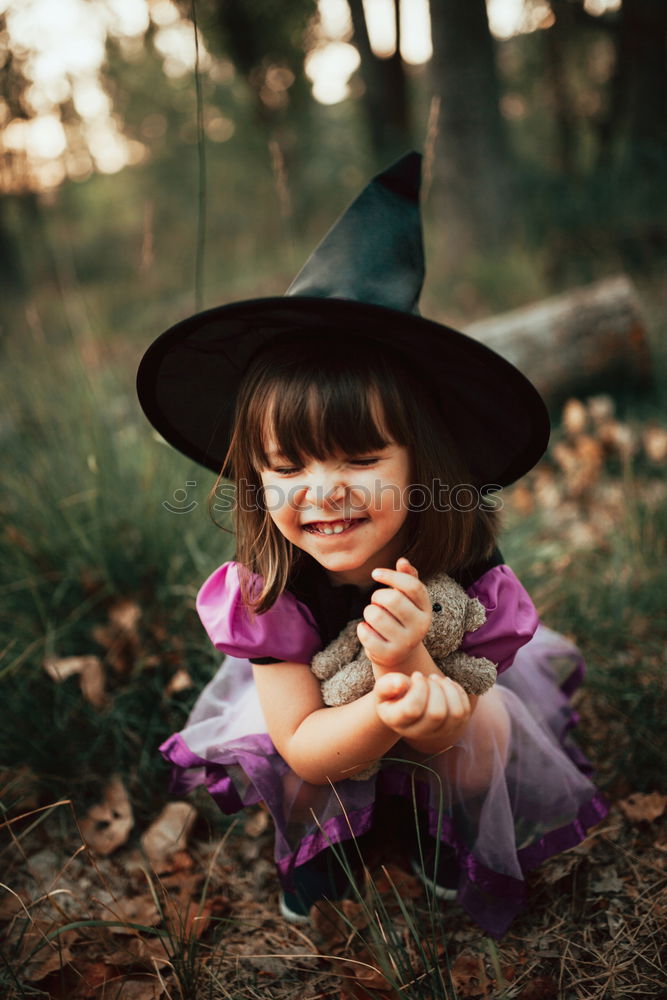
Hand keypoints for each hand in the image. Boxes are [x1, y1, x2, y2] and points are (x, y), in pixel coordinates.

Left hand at [356, 557, 430, 673]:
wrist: (399, 653)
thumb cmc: (400, 617)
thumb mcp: (407, 598)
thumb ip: (407, 578)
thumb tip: (403, 561)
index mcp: (426, 609)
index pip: (412, 586)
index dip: (391, 575)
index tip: (375, 573)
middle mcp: (421, 626)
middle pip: (392, 599)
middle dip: (377, 596)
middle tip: (376, 602)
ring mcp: (406, 643)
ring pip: (376, 615)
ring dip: (368, 612)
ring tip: (374, 617)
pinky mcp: (390, 655)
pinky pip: (367, 635)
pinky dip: (362, 629)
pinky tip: (368, 630)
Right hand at [374, 670, 472, 745]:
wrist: (405, 704)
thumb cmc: (393, 693)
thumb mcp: (383, 687)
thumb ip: (387, 685)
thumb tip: (400, 684)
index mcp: (397, 722)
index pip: (413, 709)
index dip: (419, 688)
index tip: (416, 675)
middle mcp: (417, 733)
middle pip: (437, 714)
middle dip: (435, 688)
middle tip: (428, 678)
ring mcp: (437, 732)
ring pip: (455, 714)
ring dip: (449, 690)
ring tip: (437, 679)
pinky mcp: (453, 727)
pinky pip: (464, 711)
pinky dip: (458, 692)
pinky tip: (446, 684)